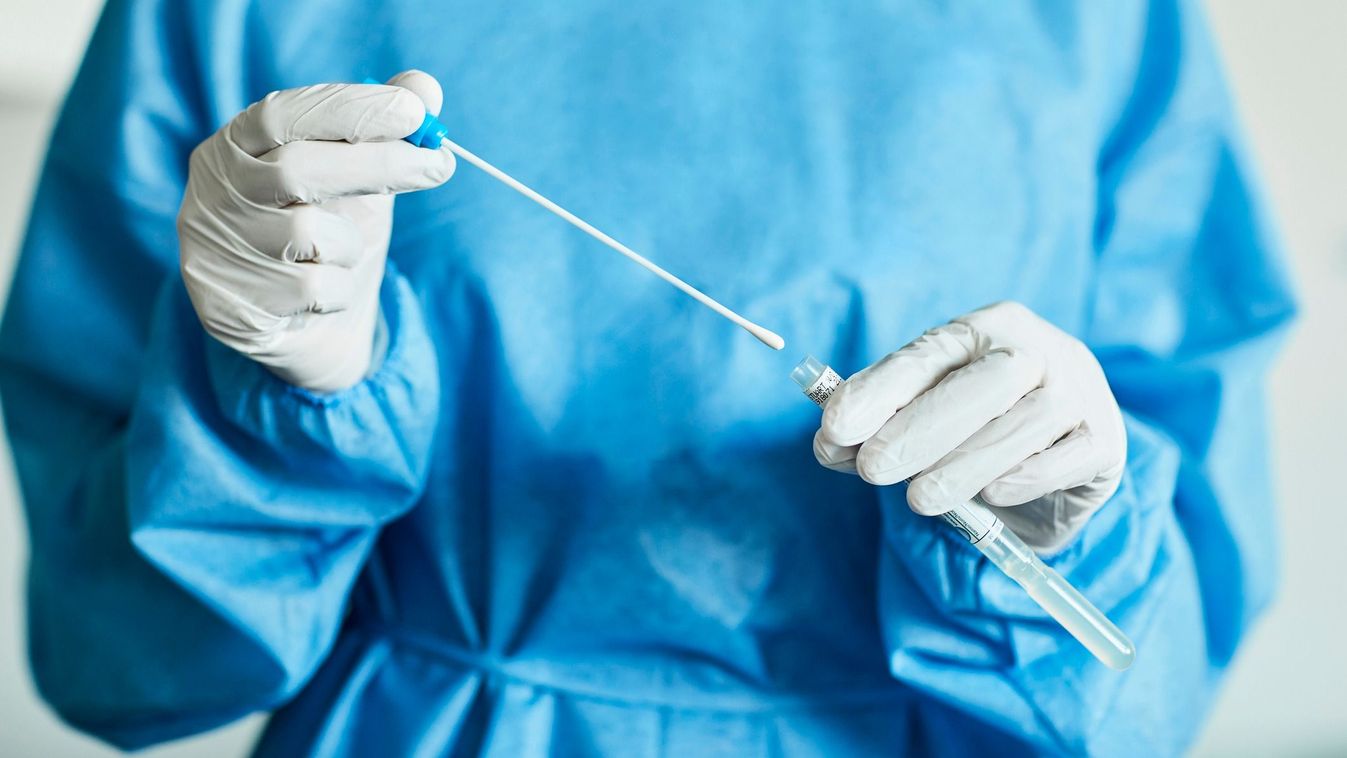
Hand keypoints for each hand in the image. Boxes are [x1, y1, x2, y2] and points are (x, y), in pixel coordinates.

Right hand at [178, 70, 454, 391]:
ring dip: (353, 243)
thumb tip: (426, 87)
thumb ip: (385, 132)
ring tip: (347, 252)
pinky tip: (328, 293)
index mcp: (234, 147)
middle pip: (296, 168)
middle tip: (439, 166)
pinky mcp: (230, 307)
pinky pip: (315, 288)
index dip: (349, 108)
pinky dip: (342, 288)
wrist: (309, 327)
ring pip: (310, 234)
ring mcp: (213, 251)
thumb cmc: (331, 236)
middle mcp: (213, 193)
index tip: (414, 112)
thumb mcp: (361, 180)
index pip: (282, 114)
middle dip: (378, 164)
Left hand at [814, 302, 1125, 551]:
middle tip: (872, 470)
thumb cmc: (974, 433)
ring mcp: (1079, 388)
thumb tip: (830, 445)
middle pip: (983, 382)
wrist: (1056, 464)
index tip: (834, 427)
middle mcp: (1037, 347)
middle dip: (920, 428)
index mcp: (981, 330)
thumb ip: (875, 431)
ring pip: (1027, 421)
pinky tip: (992, 495)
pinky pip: (1069, 456)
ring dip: (965, 464)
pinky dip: (1027, 476)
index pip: (925, 356)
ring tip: (920, 499)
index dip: (878, 391)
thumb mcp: (920, 423)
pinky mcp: (1105, 437)